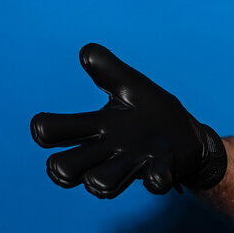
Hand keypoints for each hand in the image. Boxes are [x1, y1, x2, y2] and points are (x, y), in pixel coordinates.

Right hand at [31, 43, 226, 198]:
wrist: (189, 139)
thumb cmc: (151, 113)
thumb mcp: (131, 85)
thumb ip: (107, 69)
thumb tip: (85, 50)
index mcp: (97, 127)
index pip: (55, 133)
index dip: (45, 129)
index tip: (46, 124)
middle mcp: (108, 152)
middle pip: (66, 168)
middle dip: (65, 167)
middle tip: (87, 152)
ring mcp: (133, 164)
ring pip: (100, 183)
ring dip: (103, 177)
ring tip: (126, 159)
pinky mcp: (160, 172)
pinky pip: (153, 182)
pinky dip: (155, 178)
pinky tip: (157, 169)